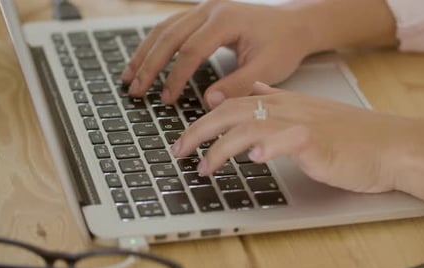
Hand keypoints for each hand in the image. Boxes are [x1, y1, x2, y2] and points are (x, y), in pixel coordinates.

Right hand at [121, 0, 310, 107]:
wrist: (294, 25)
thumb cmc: (283, 45)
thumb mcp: (267, 69)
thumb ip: (238, 85)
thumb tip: (208, 102)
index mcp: (226, 19)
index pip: (191, 50)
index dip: (175, 77)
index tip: (166, 100)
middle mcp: (211, 8)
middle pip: (169, 36)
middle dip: (149, 65)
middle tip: (135, 90)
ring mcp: (204, 8)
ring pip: (165, 29)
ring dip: (144, 53)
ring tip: (129, 76)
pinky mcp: (203, 14)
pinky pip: (171, 27)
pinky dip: (155, 45)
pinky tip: (144, 60)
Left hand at [172, 82, 423, 213]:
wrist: (393, 144)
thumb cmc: (354, 137)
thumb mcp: (311, 113)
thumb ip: (281, 101)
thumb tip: (258, 88)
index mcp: (284, 102)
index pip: (234, 105)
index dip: (206, 120)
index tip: (187, 139)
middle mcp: (288, 107)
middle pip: (232, 112)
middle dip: (199, 131)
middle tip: (178, 151)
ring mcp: (302, 122)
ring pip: (249, 126)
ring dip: (220, 148)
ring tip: (203, 167)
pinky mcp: (317, 141)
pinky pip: (285, 139)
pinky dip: (266, 147)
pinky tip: (253, 159)